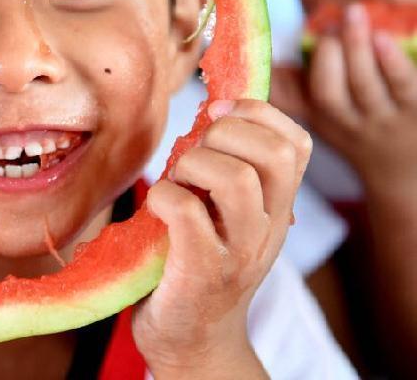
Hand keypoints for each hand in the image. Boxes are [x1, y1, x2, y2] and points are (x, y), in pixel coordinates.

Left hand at [133, 100, 310, 378]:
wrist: (193, 341)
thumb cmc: (198, 264)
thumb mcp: (228, 216)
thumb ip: (228, 171)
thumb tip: (210, 111)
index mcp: (277, 207)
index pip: (296, 142)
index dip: (258, 111)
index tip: (216, 111)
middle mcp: (267, 228)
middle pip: (273, 153)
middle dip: (225, 132)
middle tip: (193, 153)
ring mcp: (238, 252)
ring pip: (235, 179)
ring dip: (193, 164)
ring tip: (176, 181)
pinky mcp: (201, 272)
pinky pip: (187, 213)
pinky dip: (164, 196)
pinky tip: (157, 208)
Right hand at [271, 3, 416, 202]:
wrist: (408, 172)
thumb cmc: (361, 133)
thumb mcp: (326, 123)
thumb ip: (297, 94)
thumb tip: (266, 64)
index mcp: (326, 123)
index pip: (297, 104)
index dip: (289, 76)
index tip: (304, 42)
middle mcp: (352, 125)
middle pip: (330, 95)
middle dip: (326, 56)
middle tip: (329, 27)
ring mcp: (387, 120)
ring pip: (365, 87)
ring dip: (356, 47)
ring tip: (353, 12)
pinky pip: (405, 86)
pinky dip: (393, 62)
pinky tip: (384, 38)